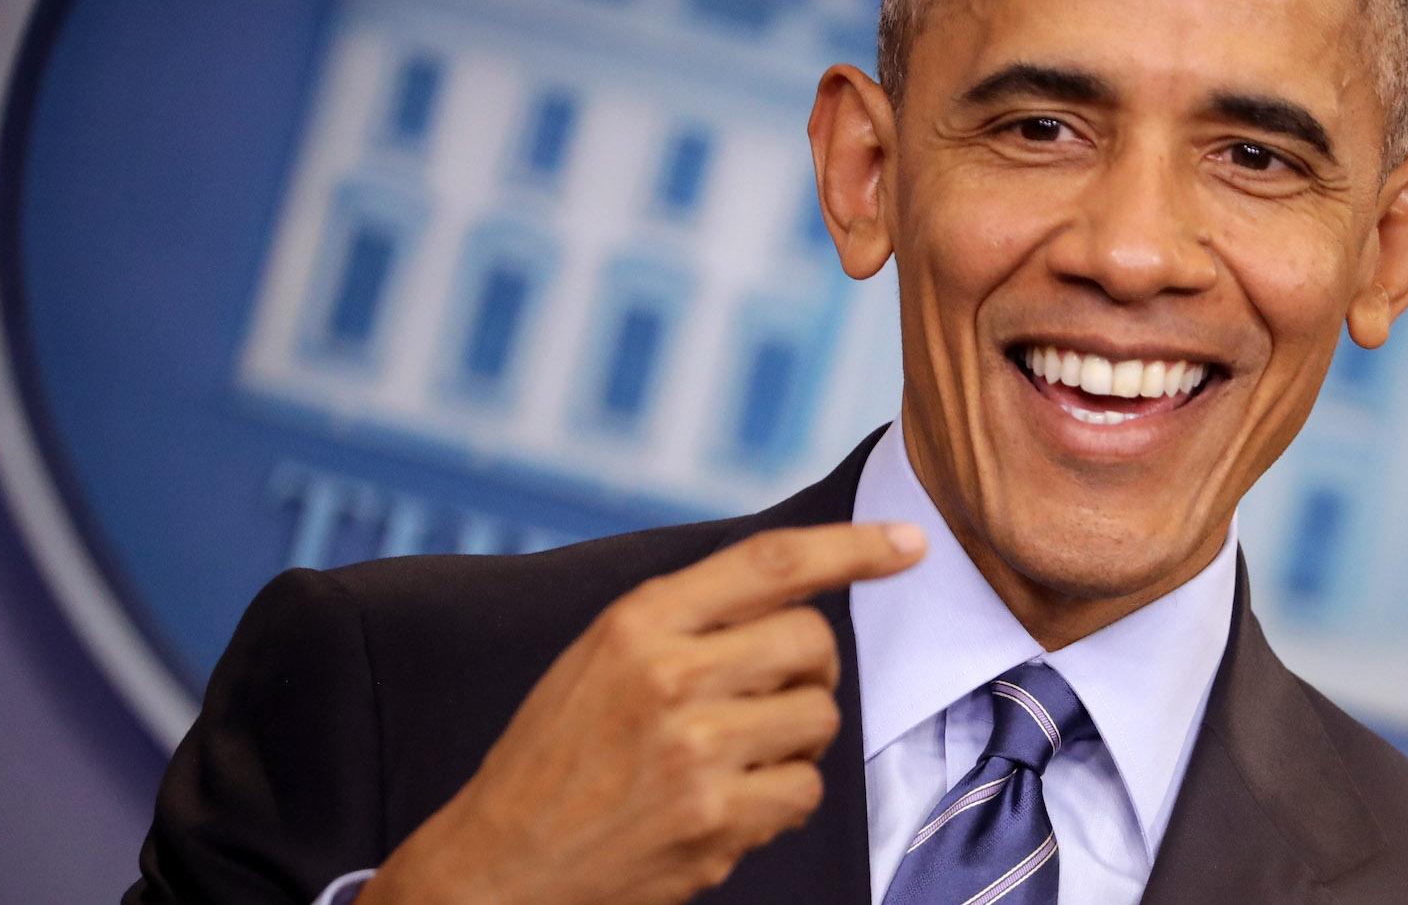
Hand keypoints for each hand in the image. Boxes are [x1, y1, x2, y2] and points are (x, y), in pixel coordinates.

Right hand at [360, 521, 926, 903]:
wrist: (498, 865)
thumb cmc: (557, 756)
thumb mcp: (600, 657)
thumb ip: (688, 620)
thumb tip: (800, 589)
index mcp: (637, 621)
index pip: (772, 563)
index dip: (853, 547)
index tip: (909, 542)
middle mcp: (668, 675)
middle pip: (812, 643)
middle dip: (809, 670)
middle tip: (765, 697)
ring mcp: (695, 751)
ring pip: (820, 719)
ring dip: (795, 738)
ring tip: (733, 756)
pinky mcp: (714, 821)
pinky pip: (804, 792)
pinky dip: (780, 799)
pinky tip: (725, 804)